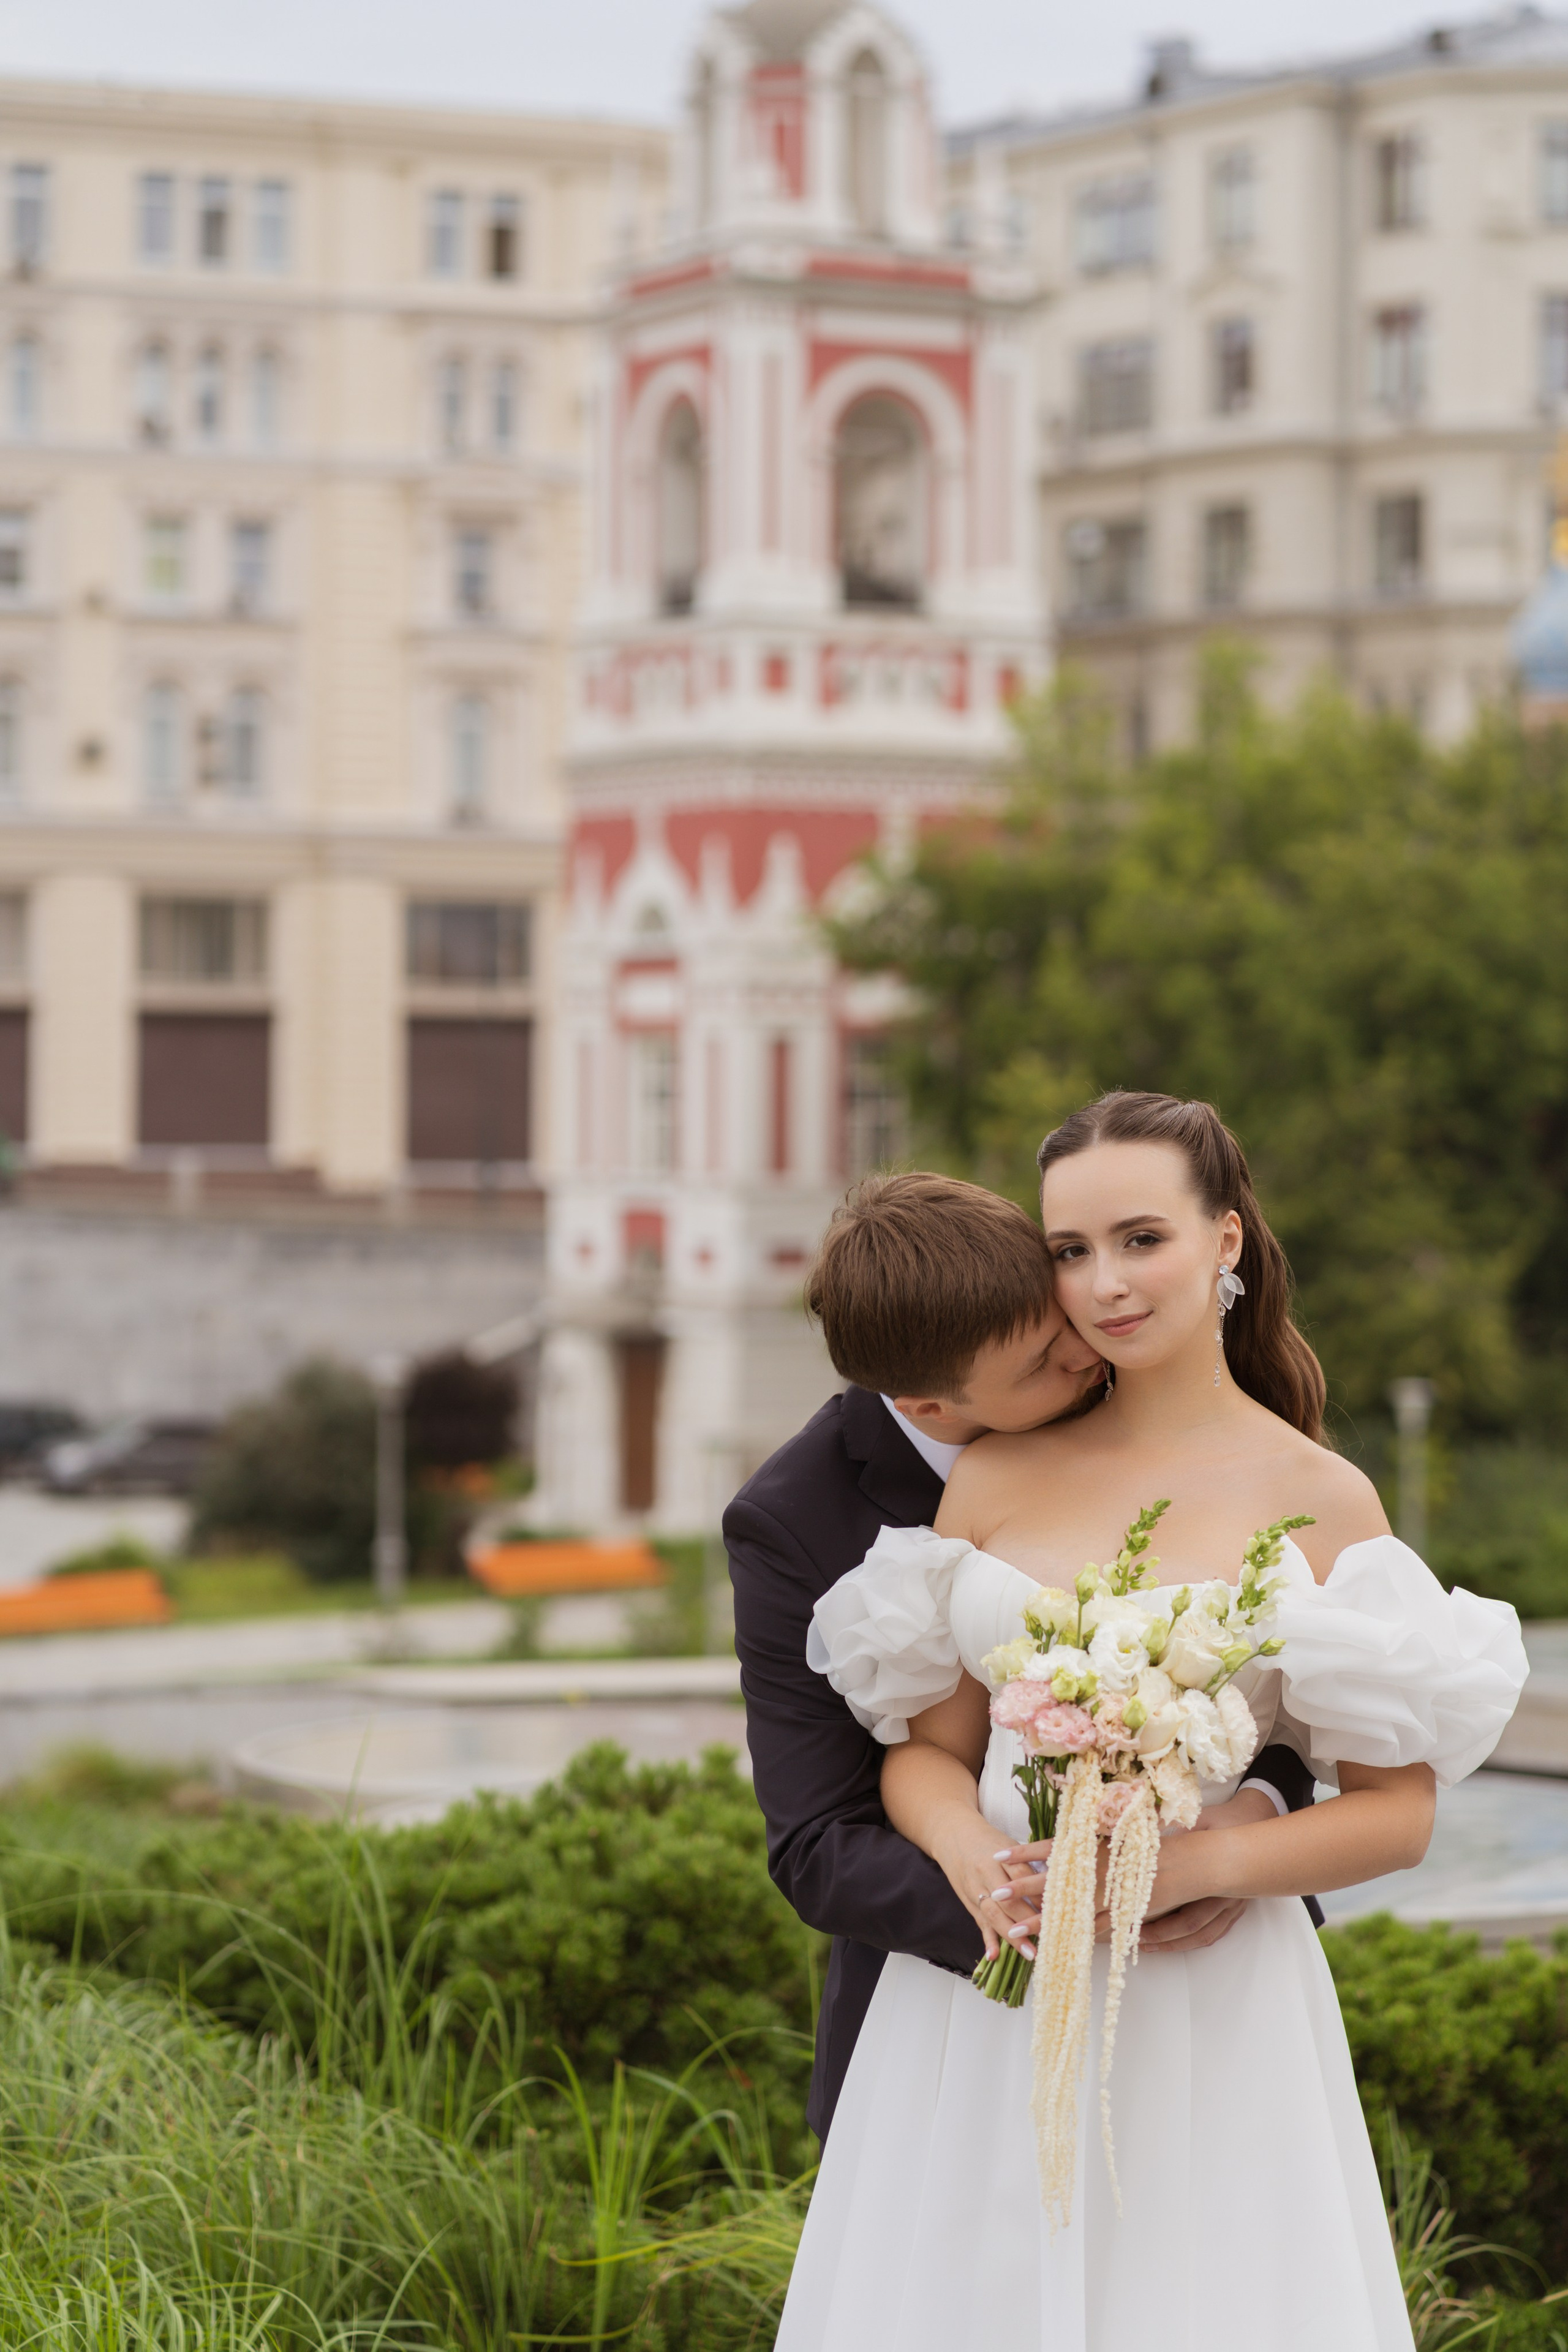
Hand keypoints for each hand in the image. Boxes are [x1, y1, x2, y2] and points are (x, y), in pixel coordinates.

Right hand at [934, 1814, 1048, 1963]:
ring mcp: (975, 1890)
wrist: (954, 1836)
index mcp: (999, 1856)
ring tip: (1030, 1953)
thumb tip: (1052, 1886)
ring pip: (994, 1915)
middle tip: (1050, 1936)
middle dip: (1029, 1920)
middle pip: (1009, 1900)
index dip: (1039, 1893)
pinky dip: (987, 1940)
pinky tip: (994, 1956)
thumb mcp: (1009, 1845)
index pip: (1022, 1876)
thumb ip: (1026, 1864)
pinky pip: (980, 1923)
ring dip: (1012, 1936)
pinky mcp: (969, 1903)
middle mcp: (986, 1874)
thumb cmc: (988, 1841)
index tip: (1058, 1908)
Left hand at [1124, 1788, 1273, 1948]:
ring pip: (1206, 1935)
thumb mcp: (1201, 1819)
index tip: (1136, 1927)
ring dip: (1178, 1944)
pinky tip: (1179, 1939)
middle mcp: (1228, 1898)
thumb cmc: (1227, 1819)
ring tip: (1152, 1945)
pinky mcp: (1236, 1905)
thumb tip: (1146, 1832)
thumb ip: (1176, 1828)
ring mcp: (1234, 1904)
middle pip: (1195, 1930)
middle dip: (1164, 1939)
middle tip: (1138, 1940)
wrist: (1258, 1818)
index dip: (1161, 1927)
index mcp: (1219, 1882)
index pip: (1188, 1917)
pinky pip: (1217, 1931)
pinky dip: (1196, 1938)